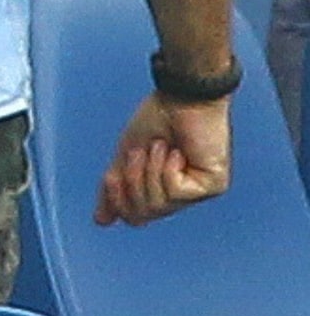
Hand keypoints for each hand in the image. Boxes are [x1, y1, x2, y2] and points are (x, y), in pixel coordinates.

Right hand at [95, 90, 230, 225]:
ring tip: (159, 146)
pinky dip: (167, 168)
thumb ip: (116, 185)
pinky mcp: (213, 186)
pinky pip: (176, 192)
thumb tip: (101, 220)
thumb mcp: (128, 153)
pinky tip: (178, 151)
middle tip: (138, 154)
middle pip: (144, 215)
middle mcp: (181, 194)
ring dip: (150, 170)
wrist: (181, 95)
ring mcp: (198, 191)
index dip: (118, 200)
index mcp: (161, 188)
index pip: (135, 216)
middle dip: (133, 182)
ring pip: (159, 205)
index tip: (111, 178)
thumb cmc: (160, 117)